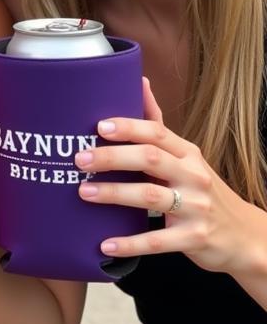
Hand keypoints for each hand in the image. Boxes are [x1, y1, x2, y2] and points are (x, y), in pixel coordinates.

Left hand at [75, 77, 261, 273]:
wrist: (244, 236)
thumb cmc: (200, 189)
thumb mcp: (185, 156)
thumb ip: (157, 124)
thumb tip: (139, 79)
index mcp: (187, 153)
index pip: (157, 133)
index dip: (128, 127)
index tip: (98, 126)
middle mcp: (194, 176)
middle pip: (150, 159)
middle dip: (112, 157)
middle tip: (79, 159)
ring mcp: (196, 208)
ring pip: (150, 197)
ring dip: (114, 193)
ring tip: (83, 193)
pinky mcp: (194, 238)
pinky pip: (158, 240)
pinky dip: (130, 243)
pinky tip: (105, 243)